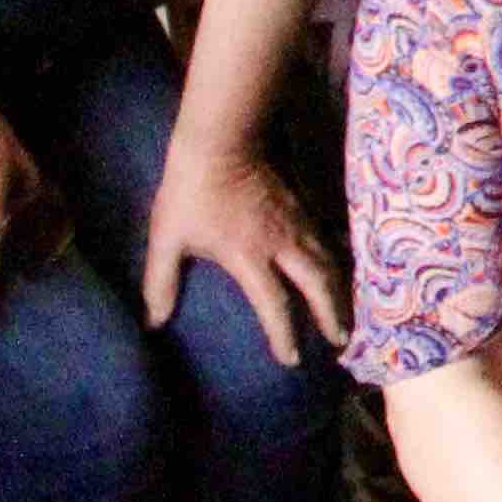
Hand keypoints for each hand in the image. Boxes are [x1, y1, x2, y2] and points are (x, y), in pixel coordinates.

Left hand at [141, 132, 338, 366]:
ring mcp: (300, 223)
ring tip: (348, 312)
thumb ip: (161, 282)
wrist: (223, 141)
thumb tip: (154, 322)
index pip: (276, 305)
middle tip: (341, 341)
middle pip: (321, 286)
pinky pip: (331, 239)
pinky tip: (343, 268)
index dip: (284, 336)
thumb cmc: (191, 192)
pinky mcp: (305, 205)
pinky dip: (341, 259)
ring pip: (332, 262)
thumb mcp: (168, 238)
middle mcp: (285, 244)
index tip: (291, 360)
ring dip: (342, 290)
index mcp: (251, 257)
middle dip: (333, 316)